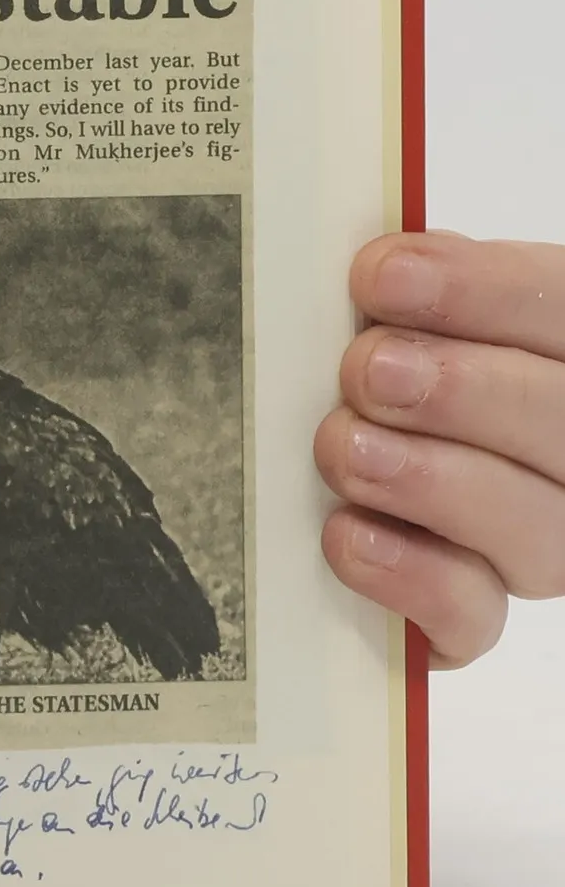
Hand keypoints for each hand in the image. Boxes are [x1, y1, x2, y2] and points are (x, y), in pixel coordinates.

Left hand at [316, 231, 564, 666]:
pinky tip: (348, 535)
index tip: (382, 276)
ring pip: (536, 530)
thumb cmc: (386, 361)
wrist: (360, 451)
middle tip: (368, 370)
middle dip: (462, 392)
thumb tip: (387, 266)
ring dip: (431, 481)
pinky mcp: (469, 616)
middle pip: (564, 426)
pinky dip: (412, 578)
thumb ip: (418, 287)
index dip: (486, 292)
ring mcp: (538, 542)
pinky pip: (473, 620)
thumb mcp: (406, 309)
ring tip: (344, 446)